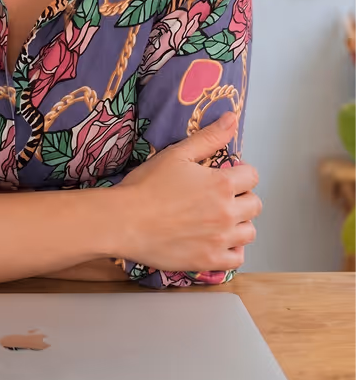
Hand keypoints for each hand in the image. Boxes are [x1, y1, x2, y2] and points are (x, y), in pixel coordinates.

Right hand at [116, 113, 260, 272]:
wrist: (124, 221)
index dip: (240, 173)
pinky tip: (217, 240)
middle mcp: (226, 212)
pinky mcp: (209, 260)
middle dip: (242, 197)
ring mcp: (220, 239)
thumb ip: (209, 138)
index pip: (252, 176)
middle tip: (220, 197)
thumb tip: (231, 118)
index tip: (225, 176)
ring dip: (240, 224)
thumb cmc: (146, 186)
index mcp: (221, 184)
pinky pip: (237, 258)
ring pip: (249, 232)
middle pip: (255, 204)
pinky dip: (232, 250)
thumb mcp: (177, 154)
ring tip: (219, 219)